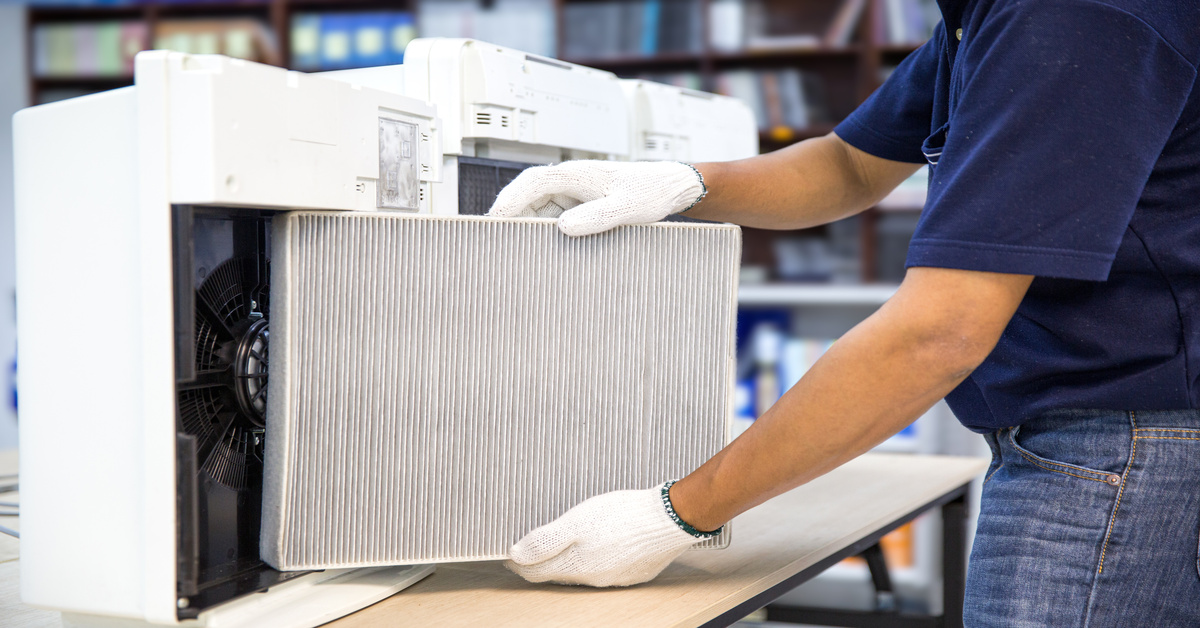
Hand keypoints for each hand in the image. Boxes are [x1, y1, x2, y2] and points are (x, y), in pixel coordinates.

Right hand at [487, 161, 706, 236]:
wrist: (668, 188)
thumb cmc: (649, 192)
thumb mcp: (625, 208)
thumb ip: (596, 217)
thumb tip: (563, 227)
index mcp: (575, 173)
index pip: (531, 183)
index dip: (509, 201)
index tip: (494, 220)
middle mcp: (569, 179)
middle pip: (527, 195)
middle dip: (511, 215)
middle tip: (498, 242)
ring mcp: (573, 192)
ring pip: (538, 207)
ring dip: (528, 225)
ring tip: (519, 250)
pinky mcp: (579, 203)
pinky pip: (553, 215)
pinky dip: (545, 229)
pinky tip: (544, 248)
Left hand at [505, 482, 719, 586]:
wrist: (668, 520)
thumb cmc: (622, 516)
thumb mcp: (576, 521)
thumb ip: (545, 540)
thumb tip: (516, 555)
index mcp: (575, 565)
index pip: (536, 572)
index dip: (520, 563)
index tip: (509, 555)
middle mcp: (592, 578)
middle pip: (557, 574)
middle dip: (541, 563)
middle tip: (528, 551)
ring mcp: (613, 577)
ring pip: (580, 573)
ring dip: (566, 562)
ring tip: (558, 548)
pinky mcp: (631, 572)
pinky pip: (603, 570)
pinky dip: (592, 561)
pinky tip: (595, 548)